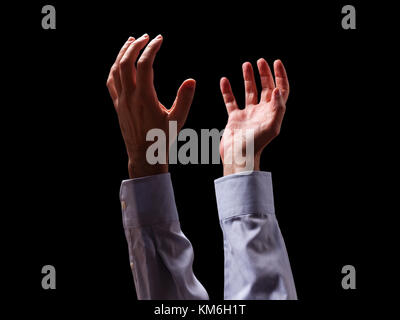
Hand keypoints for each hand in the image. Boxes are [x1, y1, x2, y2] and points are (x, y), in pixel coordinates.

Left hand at [106, 34, 195, 177]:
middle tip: (146, 36)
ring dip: (123, 53)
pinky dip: (115, 68)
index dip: (152, 48)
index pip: (145, 64)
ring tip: (131, 41)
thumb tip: (192, 80)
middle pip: (126, 62)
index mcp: (145, 97)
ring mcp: (121, 100)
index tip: (159, 39)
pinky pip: (111, 82)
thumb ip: (185, 99)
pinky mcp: (118, 105)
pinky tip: (120, 63)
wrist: (144, 155)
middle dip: (135, 45)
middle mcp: (130, 96)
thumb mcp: (178, 119)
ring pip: (116, 70)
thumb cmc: (162, 138)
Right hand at [219, 59, 288, 175]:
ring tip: (246, 65)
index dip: (280, 76)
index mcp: (273, 113)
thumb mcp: (271, 126)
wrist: (238, 156)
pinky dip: (227, 91)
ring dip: (249, 78)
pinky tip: (224, 80)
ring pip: (249, 92)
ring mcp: (248, 114)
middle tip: (260, 61)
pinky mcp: (235, 118)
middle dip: (264, 74)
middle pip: (266, 88)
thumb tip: (278, 89)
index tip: (276, 62)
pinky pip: (231, 101)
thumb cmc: (255, 144)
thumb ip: (277, 108)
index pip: (281, 90)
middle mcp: (262, 112)